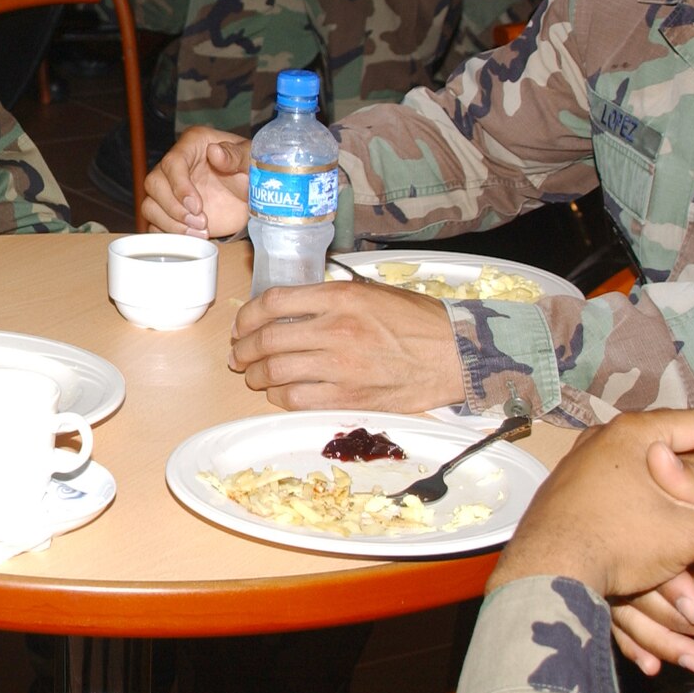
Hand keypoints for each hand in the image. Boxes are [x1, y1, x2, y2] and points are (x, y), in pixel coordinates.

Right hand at [142, 127, 249, 237]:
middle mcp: (175, 167)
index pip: (172, 162)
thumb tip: (214, 151)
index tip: (197, 206)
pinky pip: (155, 225)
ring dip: (171, 224)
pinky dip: (169, 234)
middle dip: (174, 208)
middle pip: (154, 184)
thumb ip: (235, 155)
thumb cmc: (253, 173)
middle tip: (201, 222)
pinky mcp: (171, 213)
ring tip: (200, 233)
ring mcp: (170, 191)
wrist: (253, 199)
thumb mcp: (251, 160)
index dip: (179, 186)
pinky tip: (192, 238)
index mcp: (193, 145)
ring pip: (150, 206)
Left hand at [228, 280, 464, 411]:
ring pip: (276, 372)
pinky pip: (297, 399)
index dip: (247, 316)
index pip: (274, 302)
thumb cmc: (417, 321)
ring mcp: (341, 366)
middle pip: (267, 339)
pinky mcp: (349, 397)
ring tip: (253, 376)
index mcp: (340, 298)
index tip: (241, 325)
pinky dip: (279, 397)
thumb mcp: (371, 292)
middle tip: (238, 355)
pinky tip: (280, 393)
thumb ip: (329, 299)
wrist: (455, 354)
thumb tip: (289, 308)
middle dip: (244, 349)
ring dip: (256, 376)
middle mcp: (336, 330)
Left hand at [489, 410, 693, 600]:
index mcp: (632, 433)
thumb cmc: (616, 541)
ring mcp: (583, 463)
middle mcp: (603, 439)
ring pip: (647, 468)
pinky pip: (623, 486)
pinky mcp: (572, 491)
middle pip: (673, 444)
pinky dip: (653, 502)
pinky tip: (669, 524)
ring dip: (682, 490)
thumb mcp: (688, 535)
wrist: (547, 570)